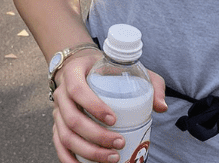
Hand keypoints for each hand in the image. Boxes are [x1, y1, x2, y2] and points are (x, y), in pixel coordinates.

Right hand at [52, 51, 166, 162]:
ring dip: (88, 151)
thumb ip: (148, 82)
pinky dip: (70, 160)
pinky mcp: (57, 125)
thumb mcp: (127, 66)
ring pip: (65, 136)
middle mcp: (61, 93)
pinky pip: (59, 146)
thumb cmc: (107, 67)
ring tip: (112, 158)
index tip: (113, 119)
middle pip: (72, 119)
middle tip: (119, 144)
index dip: (93, 106)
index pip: (78, 91)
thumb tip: (161, 107)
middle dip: (96, 136)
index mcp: (74, 73)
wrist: (82, 65)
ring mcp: (57, 111)